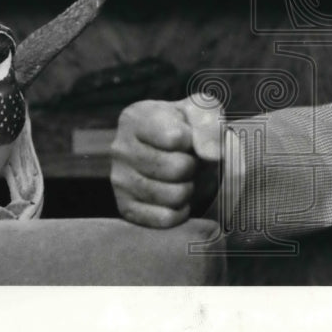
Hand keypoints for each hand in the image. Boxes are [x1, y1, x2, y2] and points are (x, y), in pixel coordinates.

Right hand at [110, 94, 224, 227]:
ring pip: (173, 196)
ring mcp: (119, 180)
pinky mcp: (125, 208)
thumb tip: (212, 153)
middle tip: (188, 161)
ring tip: (181, 177)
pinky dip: (180, 211)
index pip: (175, 138)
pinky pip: (165, 219)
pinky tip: (176, 197)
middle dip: (193, 166)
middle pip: (176, 168)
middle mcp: (120, 148)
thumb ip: (210, 124)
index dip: (193, 141)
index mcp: (135, 118)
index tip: (189, 138)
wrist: (176, 153)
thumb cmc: (188, 128)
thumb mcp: (202, 112)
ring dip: (188, 188)